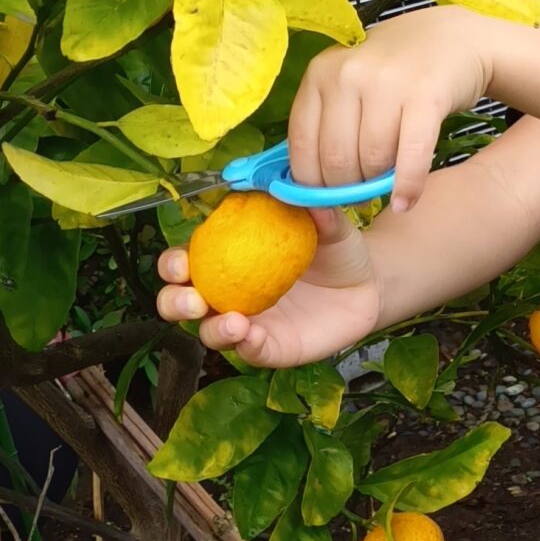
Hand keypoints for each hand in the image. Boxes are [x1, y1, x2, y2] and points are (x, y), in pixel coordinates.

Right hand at [156, 206, 384, 367]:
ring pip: (210, 333)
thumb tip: (296, 189)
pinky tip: (252, 335)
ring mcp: (248, 323)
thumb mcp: (326, 224)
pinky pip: (250, 351)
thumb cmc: (335, 248)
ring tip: (234, 321)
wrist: (367, 284)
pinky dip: (246, 346)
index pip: (185, 262)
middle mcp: (228, 292)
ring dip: (212, 329)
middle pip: (180, 303)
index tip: (182, 263)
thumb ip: (310, 208)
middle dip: (174, 302)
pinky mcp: (271, 348)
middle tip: (193, 299)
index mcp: (227, 257)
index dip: (173, 264)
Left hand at [287, 6, 494, 213]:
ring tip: (386, 185)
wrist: (454, 39)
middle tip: (362, 194)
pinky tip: (405, 202)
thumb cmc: (394, 71)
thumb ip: (326, 123)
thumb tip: (307, 189)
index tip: (325, 202)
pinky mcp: (426, 96)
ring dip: (379, 185)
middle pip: (335, 159)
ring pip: (371, 160)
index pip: (302, 144)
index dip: (311, 184)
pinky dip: (407, 187)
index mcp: (320, 73)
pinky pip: (410, 157)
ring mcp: (387, 83)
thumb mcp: (350, 83)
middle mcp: (348, 74)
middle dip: (348, 189)